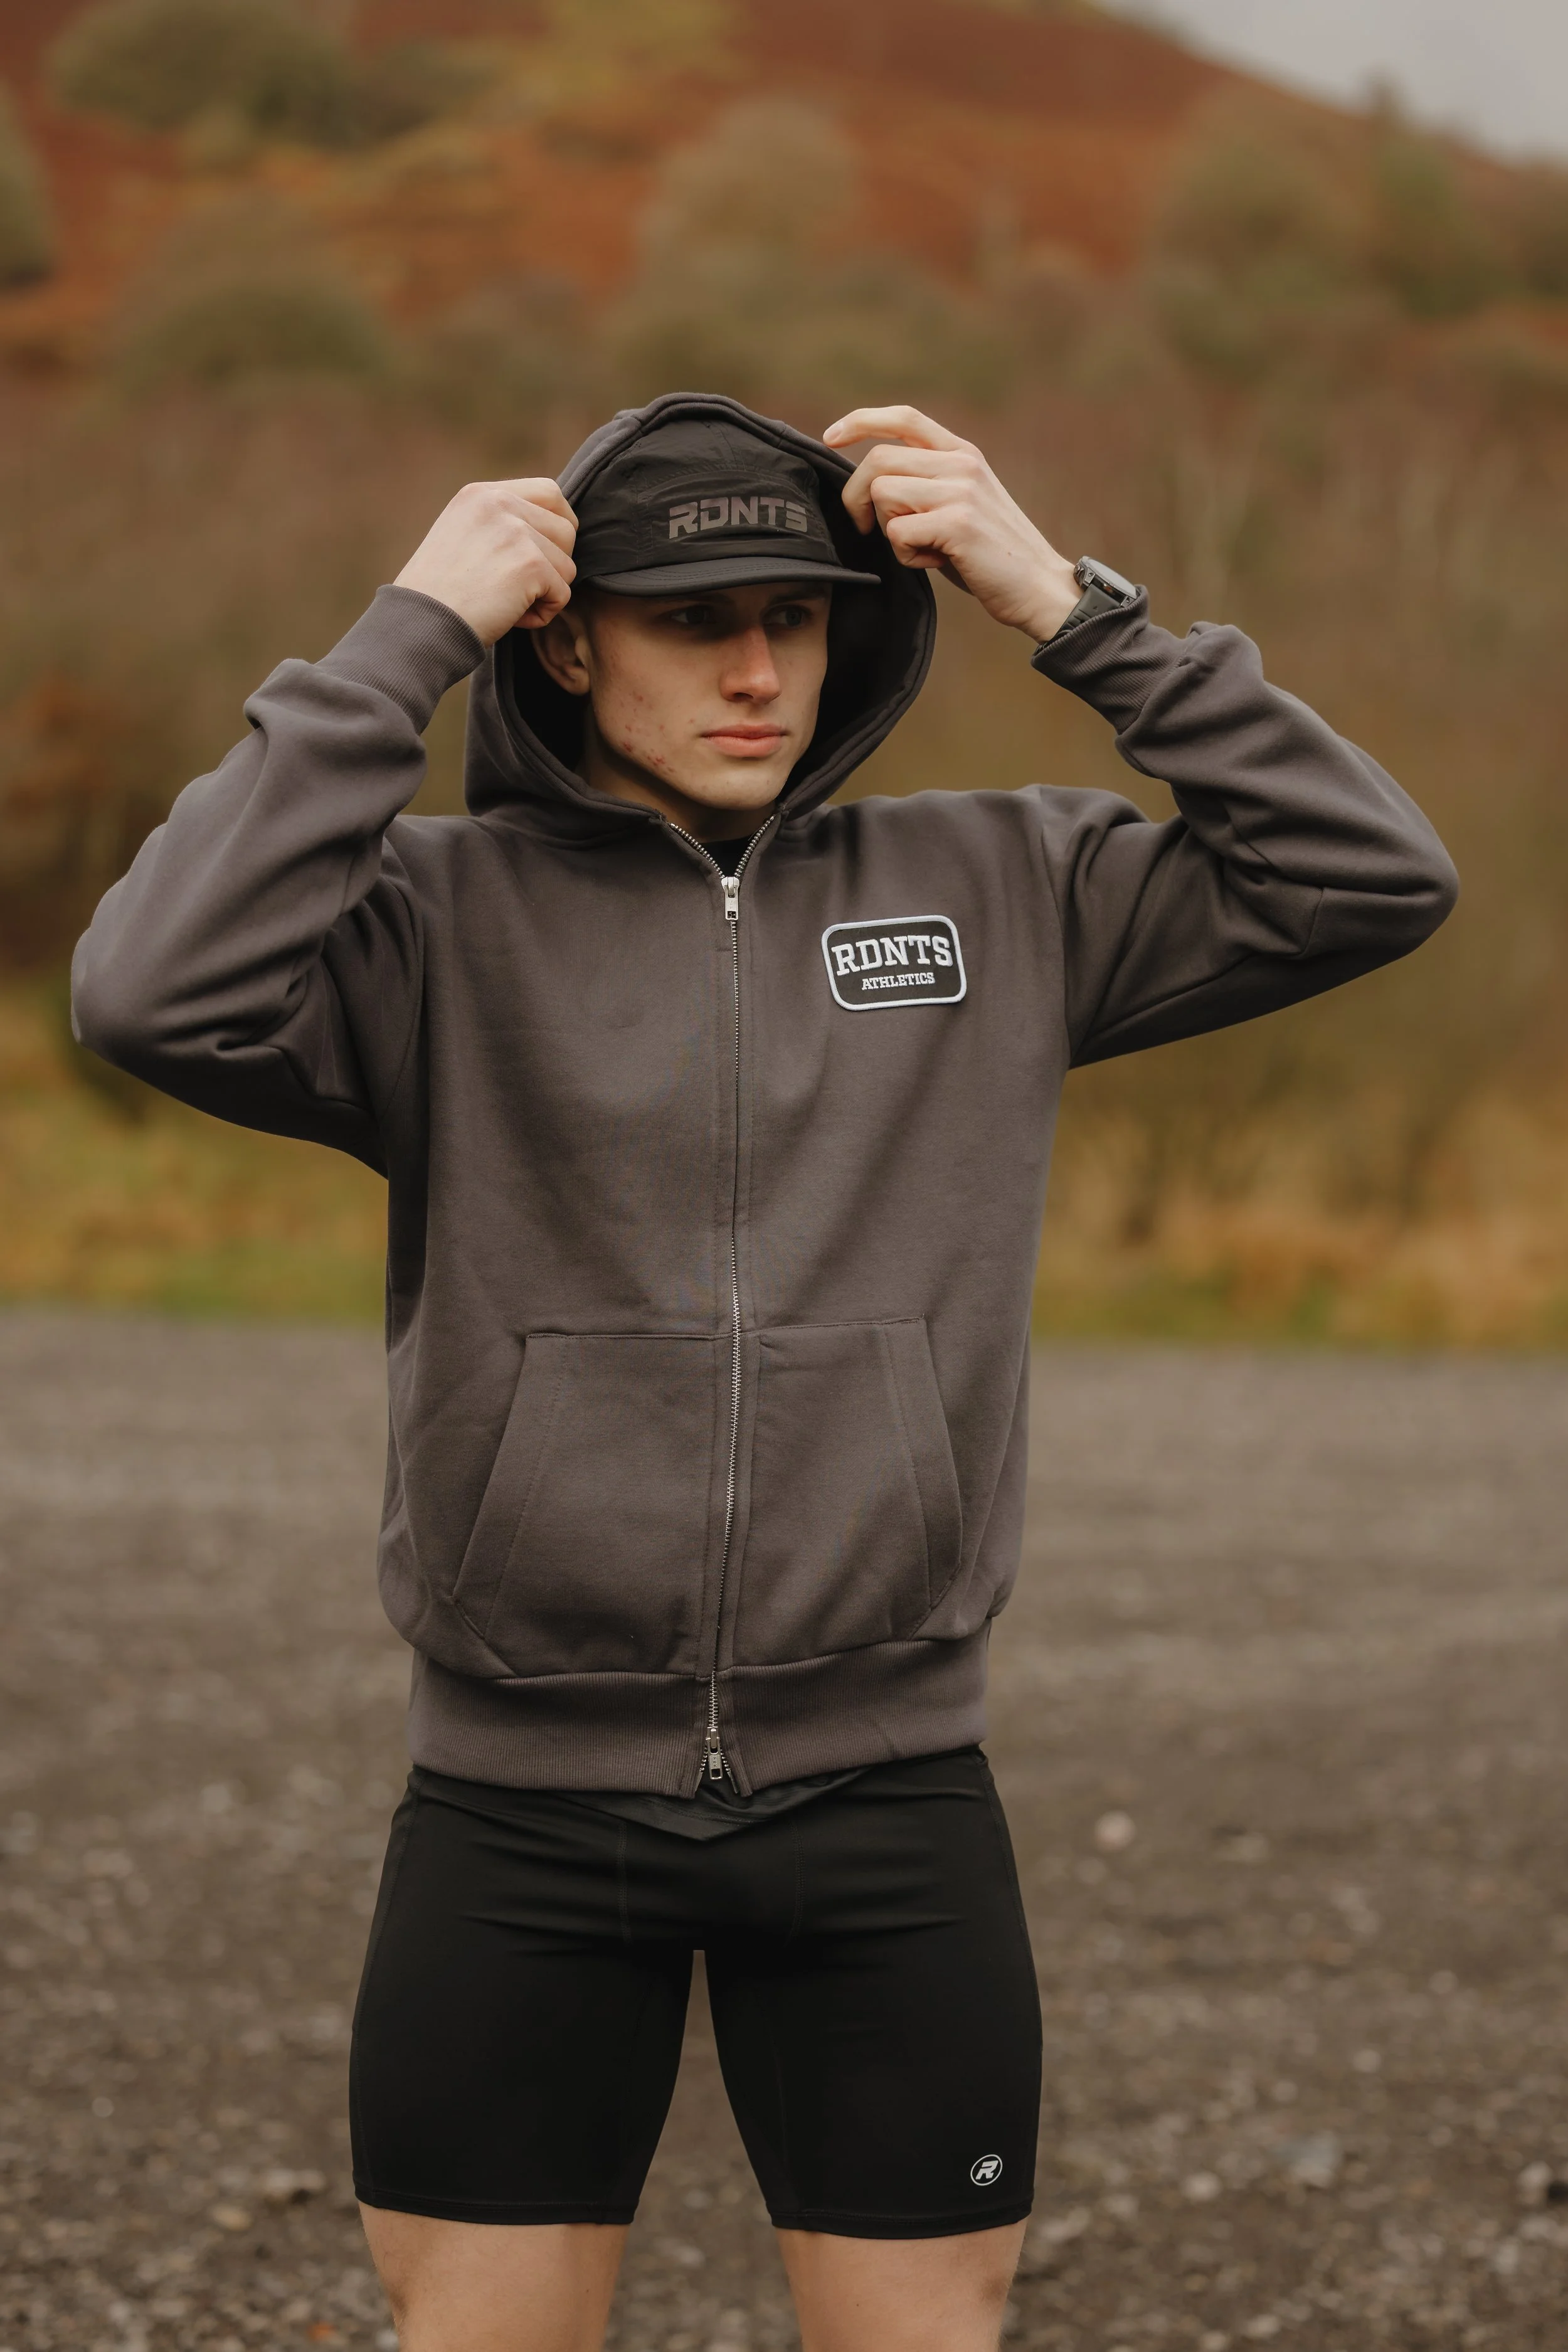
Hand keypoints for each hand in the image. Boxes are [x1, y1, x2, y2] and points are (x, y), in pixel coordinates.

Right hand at [394, 478, 576, 645]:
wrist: (420, 624)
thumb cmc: (438, 595)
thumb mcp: (461, 537)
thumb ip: (500, 525)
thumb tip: (550, 534)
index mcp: (481, 494)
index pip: (549, 492)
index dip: (557, 526)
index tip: (545, 554)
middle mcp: (499, 503)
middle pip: (566, 529)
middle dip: (554, 564)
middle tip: (520, 587)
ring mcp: (516, 531)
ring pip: (567, 565)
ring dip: (546, 592)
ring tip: (508, 604)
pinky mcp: (530, 564)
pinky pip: (562, 593)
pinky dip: (542, 614)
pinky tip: (510, 617)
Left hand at [822, 406, 1083, 641]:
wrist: (1038, 587)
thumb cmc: (989, 555)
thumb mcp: (959, 504)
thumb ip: (924, 484)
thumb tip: (868, 487)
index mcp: (961, 452)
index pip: (903, 417)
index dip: (861, 421)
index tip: (831, 437)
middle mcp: (961, 462)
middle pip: (878, 460)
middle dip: (857, 497)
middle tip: (865, 527)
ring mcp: (960, 490)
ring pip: (884, 494)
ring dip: (889, 530)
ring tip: (922, 547)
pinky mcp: (958, 523)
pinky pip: (898, 533)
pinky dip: (906, 556)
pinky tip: (934, 562)